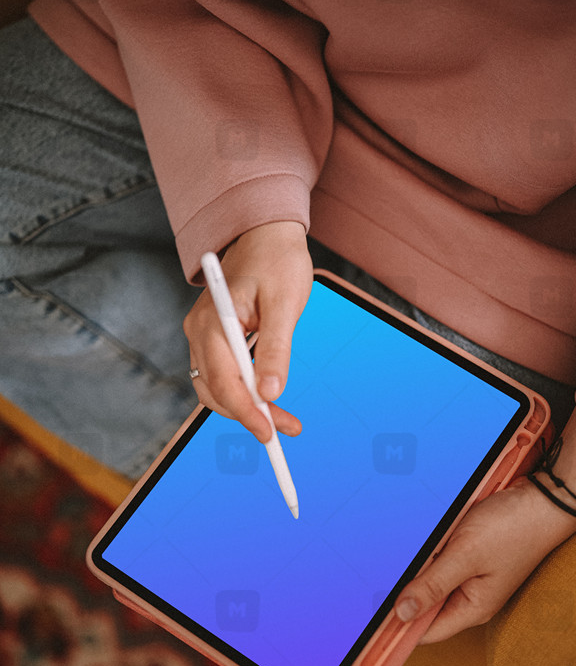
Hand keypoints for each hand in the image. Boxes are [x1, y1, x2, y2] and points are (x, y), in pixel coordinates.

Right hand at [183, 221, 311, 441]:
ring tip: (283, 421)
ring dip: (247, 408)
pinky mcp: (215, 340)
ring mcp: (204, 336)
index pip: (222, 379)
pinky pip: (224, 375)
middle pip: (214, 390)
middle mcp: (199, 331)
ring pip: (217, 388)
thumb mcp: (284, 304)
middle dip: (247, 415)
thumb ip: (276, 349)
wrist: (267, 233)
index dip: (245, 411)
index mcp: (213, 320)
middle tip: (283, 430)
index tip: (269, 432)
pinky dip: (245, 393)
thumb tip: (271, 392)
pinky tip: (270, 400)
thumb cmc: (278, 261)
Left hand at [394, 476, 575, 642]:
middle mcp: (472, 598)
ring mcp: (474, 578)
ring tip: (410, 549)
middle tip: (382, 573)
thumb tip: (400, 613)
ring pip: (432, 581)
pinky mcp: (474, 558)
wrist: (546, 499)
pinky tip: (428, 538)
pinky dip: (432, 552)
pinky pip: (443, 562)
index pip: (424, 631)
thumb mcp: (465, 556)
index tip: (371, 614)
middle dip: (406, 590)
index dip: (397, 625)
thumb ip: (432, 585)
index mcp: (472, 608)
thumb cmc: (514, 528)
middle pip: (426, 606)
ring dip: (420, 567)